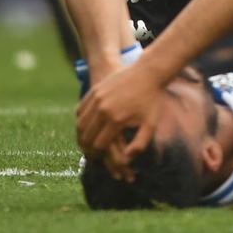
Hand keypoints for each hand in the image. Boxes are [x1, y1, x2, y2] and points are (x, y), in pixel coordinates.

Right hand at [75, 58, 164, 173]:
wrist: (148, 73)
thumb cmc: (151, 101)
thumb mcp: (151, 125)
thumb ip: (140, 144)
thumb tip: (126, 159)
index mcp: (116, 119)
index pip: (99, 145)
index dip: (98, 155)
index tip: (99, 159)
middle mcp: (103, 108)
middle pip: (86, 136)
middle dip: (87, 148)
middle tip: (90, 155)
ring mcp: (97, 98)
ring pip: (80, 124)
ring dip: (81, 136)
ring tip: (86, 143)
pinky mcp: (95, 90)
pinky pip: (80, 110)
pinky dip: (80, 121)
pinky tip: (86, 127)